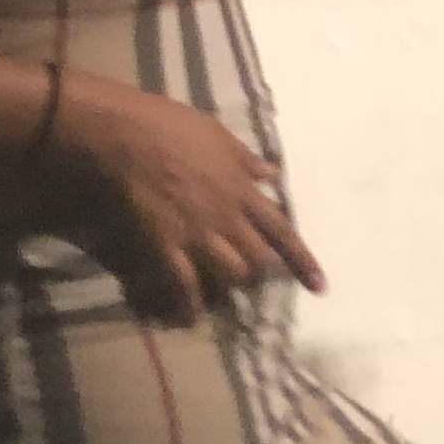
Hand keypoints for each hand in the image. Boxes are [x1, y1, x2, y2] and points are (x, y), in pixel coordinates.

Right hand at [60, 80, 326, 319]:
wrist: (124, 134)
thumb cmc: (169, 126)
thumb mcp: (219, 136)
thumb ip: (247, 161)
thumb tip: (272, 174)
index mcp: (243, 190)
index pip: (283, 232)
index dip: (302, 262)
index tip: (320, 287)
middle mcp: (227, 217)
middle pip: (259, 259)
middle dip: (260, 272)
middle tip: (252, 278)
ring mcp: (198, 233)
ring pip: (231, 274)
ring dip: (230, 285)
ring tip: (223, 290)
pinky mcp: (166, 244)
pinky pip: (185, 283)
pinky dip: (188, 304)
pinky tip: (188, 317)